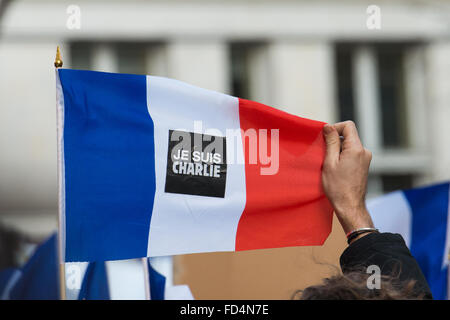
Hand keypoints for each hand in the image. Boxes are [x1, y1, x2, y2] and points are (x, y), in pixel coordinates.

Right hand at [322, 121, 373, 237]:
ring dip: (338, 150)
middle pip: (348, 135)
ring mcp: (366, 159)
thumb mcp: (330, 162)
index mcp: (356, 149)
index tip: (325, 137)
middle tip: (325, 154)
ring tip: (330, 164)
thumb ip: (330, 142)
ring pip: (349, 145)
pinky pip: (352, 154)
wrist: (349, 206)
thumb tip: (329, 126)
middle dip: (335, 141)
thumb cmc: (338, 187)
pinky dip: (343, 157)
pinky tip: (336, 169)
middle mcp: (364, 151)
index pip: (348, 126)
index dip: (335, 128)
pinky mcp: (364, 165)